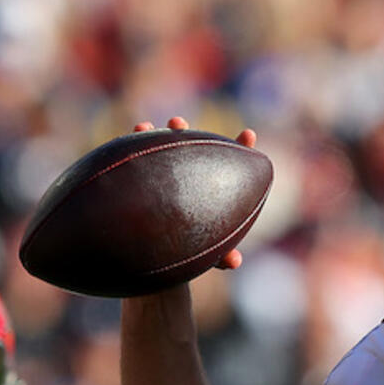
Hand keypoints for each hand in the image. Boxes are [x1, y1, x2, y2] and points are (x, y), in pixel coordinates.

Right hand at [132, 116, 253, 270]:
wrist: (151, 259)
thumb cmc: (184, 256)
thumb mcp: (204, 257)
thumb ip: (219, 257)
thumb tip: (234, 262)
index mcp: (209, 191)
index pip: (228, 165)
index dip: (239, 148)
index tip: (248, 134)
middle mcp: (185, 177)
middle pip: (189, 148)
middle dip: (186, 132)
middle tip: (180, 122)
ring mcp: (160, 174)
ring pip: (163, 149)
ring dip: (164, 135)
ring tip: (158, 125)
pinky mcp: (137, 178)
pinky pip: (135, 160)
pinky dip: (135, 146)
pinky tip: (137, 133)